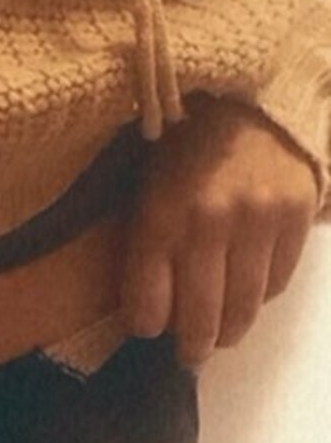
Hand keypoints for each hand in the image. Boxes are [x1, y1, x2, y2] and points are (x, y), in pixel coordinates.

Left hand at [119, 92, 319, 366]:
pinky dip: (262, 294)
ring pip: (244, 309)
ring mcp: (259, 219)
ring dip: (229, 331)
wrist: (248, 87)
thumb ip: (145, 242)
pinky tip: (249, 286)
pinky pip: (277, 283)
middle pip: (200, 318)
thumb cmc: (183, 141)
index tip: (149, 327)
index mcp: (160, 213)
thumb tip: (149, 310)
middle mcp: (210, 221)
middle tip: (190, 354)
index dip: (147, 324)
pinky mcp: (297, 214)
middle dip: (191, 346)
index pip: (149, 304)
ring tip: (220, 335)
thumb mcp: (145, 183)